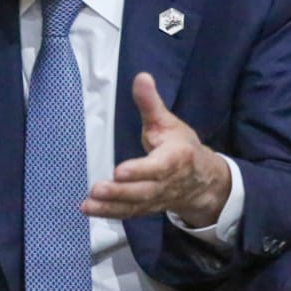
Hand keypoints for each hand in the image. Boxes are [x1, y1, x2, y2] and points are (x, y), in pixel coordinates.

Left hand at [82, 72, 230, 226]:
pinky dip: (109, 213)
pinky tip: (88, 210)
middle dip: (120, 192)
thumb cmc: (180, 147)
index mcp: (175, 159)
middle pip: (143, 191)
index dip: (140, 171)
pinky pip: (128, 213)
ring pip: (134, 205)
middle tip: (97, 189)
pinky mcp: (146, 207)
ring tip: (87, 204)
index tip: (119, 171)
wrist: (203, 181)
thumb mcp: (168, 122)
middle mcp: (166, 183)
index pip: (158, 167)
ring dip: (110, 206)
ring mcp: (156, 199)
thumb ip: (151, 103)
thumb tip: (141, 77)